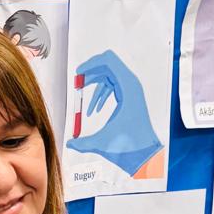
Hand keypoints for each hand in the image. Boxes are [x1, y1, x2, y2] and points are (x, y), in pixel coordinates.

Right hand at [66, 49, 160, 175]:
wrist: (145, 153)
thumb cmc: (130, 145)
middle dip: (90, 72)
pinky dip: (101, 94)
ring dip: (94, 84)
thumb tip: (68, 144)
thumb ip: (83, 143)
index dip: (91, 63)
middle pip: (108, 65)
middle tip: (77, 83)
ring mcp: (131, 90)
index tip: (78, 73)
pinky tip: (94, 109)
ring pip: (109, 76)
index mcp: (128, 87)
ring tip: (81, 95)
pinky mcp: (129, 97)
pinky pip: (113, 86)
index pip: (109, 60)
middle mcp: (131, 85)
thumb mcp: (103, 142)